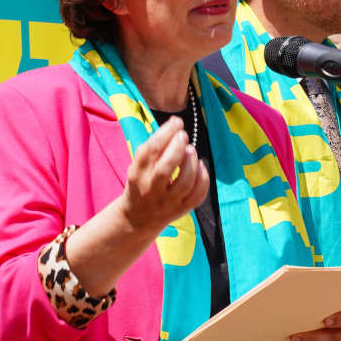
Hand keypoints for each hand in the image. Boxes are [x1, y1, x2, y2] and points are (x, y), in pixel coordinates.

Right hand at [119, 116, 209, 232]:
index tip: (176, 122)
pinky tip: (200, 166)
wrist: (138, 218)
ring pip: (184, 183)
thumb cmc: (141, 182)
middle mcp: (151, 190)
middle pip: (165, 169)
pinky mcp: (181, 210)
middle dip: (177, 148)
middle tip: (183, 135)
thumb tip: (176, 125)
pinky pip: (197, 196)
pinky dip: (203, 179)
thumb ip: (154, 148)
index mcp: (137, 175)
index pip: (149, 152)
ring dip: (191, 163)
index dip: (165, 134)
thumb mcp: (139, 167)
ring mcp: (167, 203)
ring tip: (191, 149)